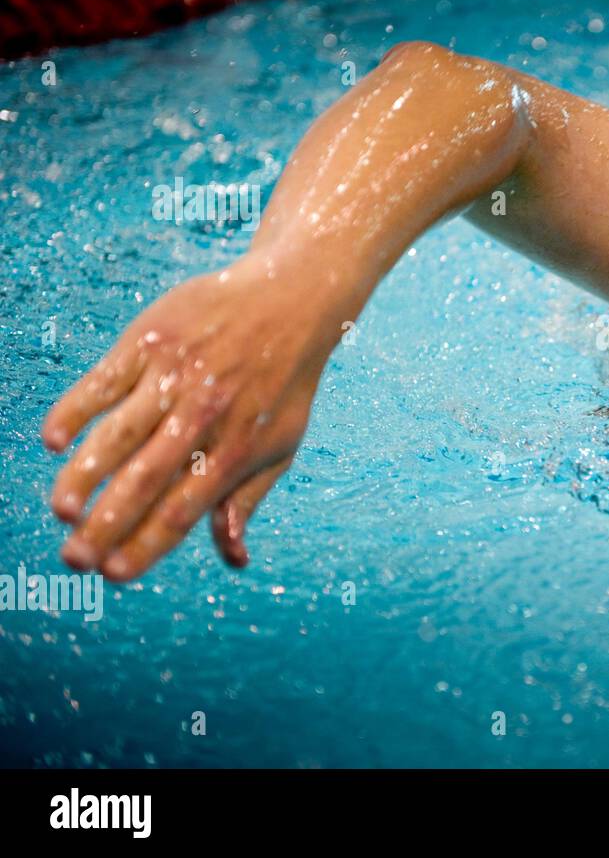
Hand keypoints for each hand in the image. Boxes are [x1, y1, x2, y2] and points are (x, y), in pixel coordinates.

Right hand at [43, 254, 344, 580]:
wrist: (289, 299)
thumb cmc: (282, 384)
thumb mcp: (281, 444)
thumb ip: (246, 500)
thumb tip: (234, 559)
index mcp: (237, 448)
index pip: (185, 509)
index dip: (149, 544)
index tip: (114, 574)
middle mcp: (205, 416)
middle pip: (148, 479)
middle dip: (108, 524)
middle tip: (73, 560)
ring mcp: (175, 376)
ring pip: (121, 432)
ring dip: (87, 474)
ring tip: (62, 511)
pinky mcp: (150, 341)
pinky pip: (105, 381)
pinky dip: (76, 409)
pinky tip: (54, 441)